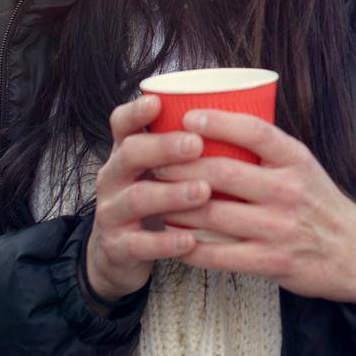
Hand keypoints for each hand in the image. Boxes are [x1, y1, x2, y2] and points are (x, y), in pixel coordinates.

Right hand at [82, 95, 213, 301]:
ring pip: (137, 198)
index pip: (122, 123)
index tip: (157, 102)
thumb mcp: (161, 170)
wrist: (120, 253)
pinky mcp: (117, 246)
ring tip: (203, 191)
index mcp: (125, 152)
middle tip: (196, 145)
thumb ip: (186, 148)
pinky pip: (139, 244)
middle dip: (163, 147)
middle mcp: (113, 177)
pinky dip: (165, 242)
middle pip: (130, 154)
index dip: (136, 111)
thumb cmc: (156, 200)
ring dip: (171, 193)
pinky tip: (190, 239)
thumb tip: (244, 115)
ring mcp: (111, 212)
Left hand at [153, 110, 355, 319]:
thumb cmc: (319, 204)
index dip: (220, 122)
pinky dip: (190, 248)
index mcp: (296, 160)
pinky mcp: (272, 261)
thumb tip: (215, 128)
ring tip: (154, 198)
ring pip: (214, 215)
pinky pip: (220, 255)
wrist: (355, 254)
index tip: (188, 117)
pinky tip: (172, 240)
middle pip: (224, 173)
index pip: (256, 132)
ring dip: (176, 207)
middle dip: (182, 167)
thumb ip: (267, 152)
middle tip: (155, 162)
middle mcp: (288, 191)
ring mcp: (279, 228)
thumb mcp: (304, 168)